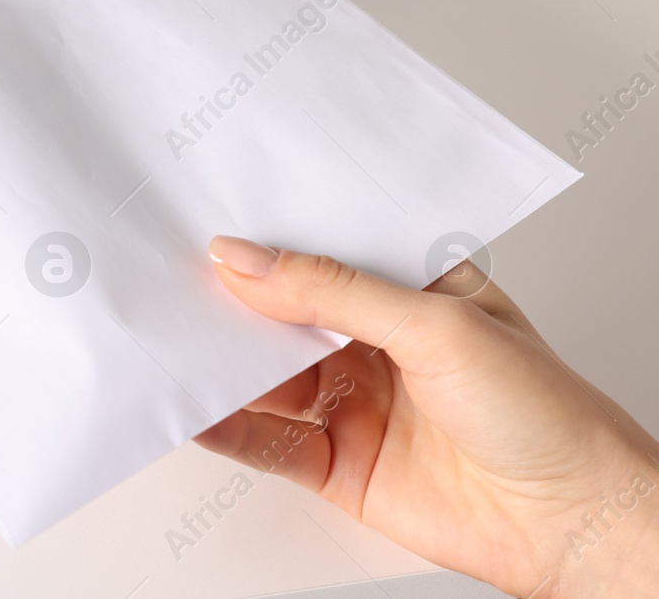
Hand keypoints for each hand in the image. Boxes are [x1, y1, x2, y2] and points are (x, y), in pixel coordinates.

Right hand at [196, 236, 658, 598]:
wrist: (575, 522)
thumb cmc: (546, 412)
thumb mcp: (436, 325)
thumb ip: (333, 292)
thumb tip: (247, 261)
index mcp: (406, 288)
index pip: (321, 250)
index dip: (267, 237)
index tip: (208, 224)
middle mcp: (373, 341)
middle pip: (280, 314)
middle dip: (229, 300)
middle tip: (170, 279)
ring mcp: (352, 401)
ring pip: (264, 377)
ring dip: (218, 363)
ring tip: (170, 341)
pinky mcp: (337, 461)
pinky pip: (267, 441)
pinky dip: (225, 427)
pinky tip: (195, 409)